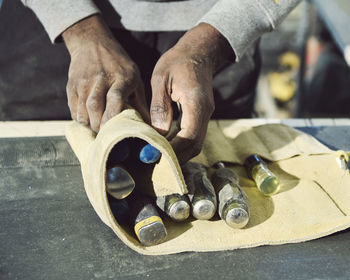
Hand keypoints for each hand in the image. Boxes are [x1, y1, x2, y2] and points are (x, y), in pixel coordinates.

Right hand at [63, 15, 148, 131]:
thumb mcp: (135, 79)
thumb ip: (141, 103)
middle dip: (99, 126)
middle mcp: (100, 79)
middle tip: (106, 134)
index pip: (115, 98)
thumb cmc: (120, 66)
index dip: (113, 116)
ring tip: (97, 128)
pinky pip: (73, 108)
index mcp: (121, 77)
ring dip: (89, 124)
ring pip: (82, 110)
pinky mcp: (71, 84)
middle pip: (95, 107)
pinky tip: (88, 120)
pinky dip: (80, 118)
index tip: (114, 131)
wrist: (92, 43)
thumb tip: (151, 127)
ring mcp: (84, 81)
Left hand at [150, 23, 233, 163]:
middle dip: (175, 157)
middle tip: (154, 162)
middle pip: (194, 145)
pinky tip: (165, 146)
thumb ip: (160, 106)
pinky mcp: (201, 116)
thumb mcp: (161, 79)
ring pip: (195, 144)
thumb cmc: (178, 61)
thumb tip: (158, 132)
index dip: (172, 150)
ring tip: (157, 157)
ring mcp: (205, 115)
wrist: (199, 52)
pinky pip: (193, 137)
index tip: (154, 155)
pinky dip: (180, 145)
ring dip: (178, 153)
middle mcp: (205, 112)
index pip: (189, 136)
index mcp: (196, 102)